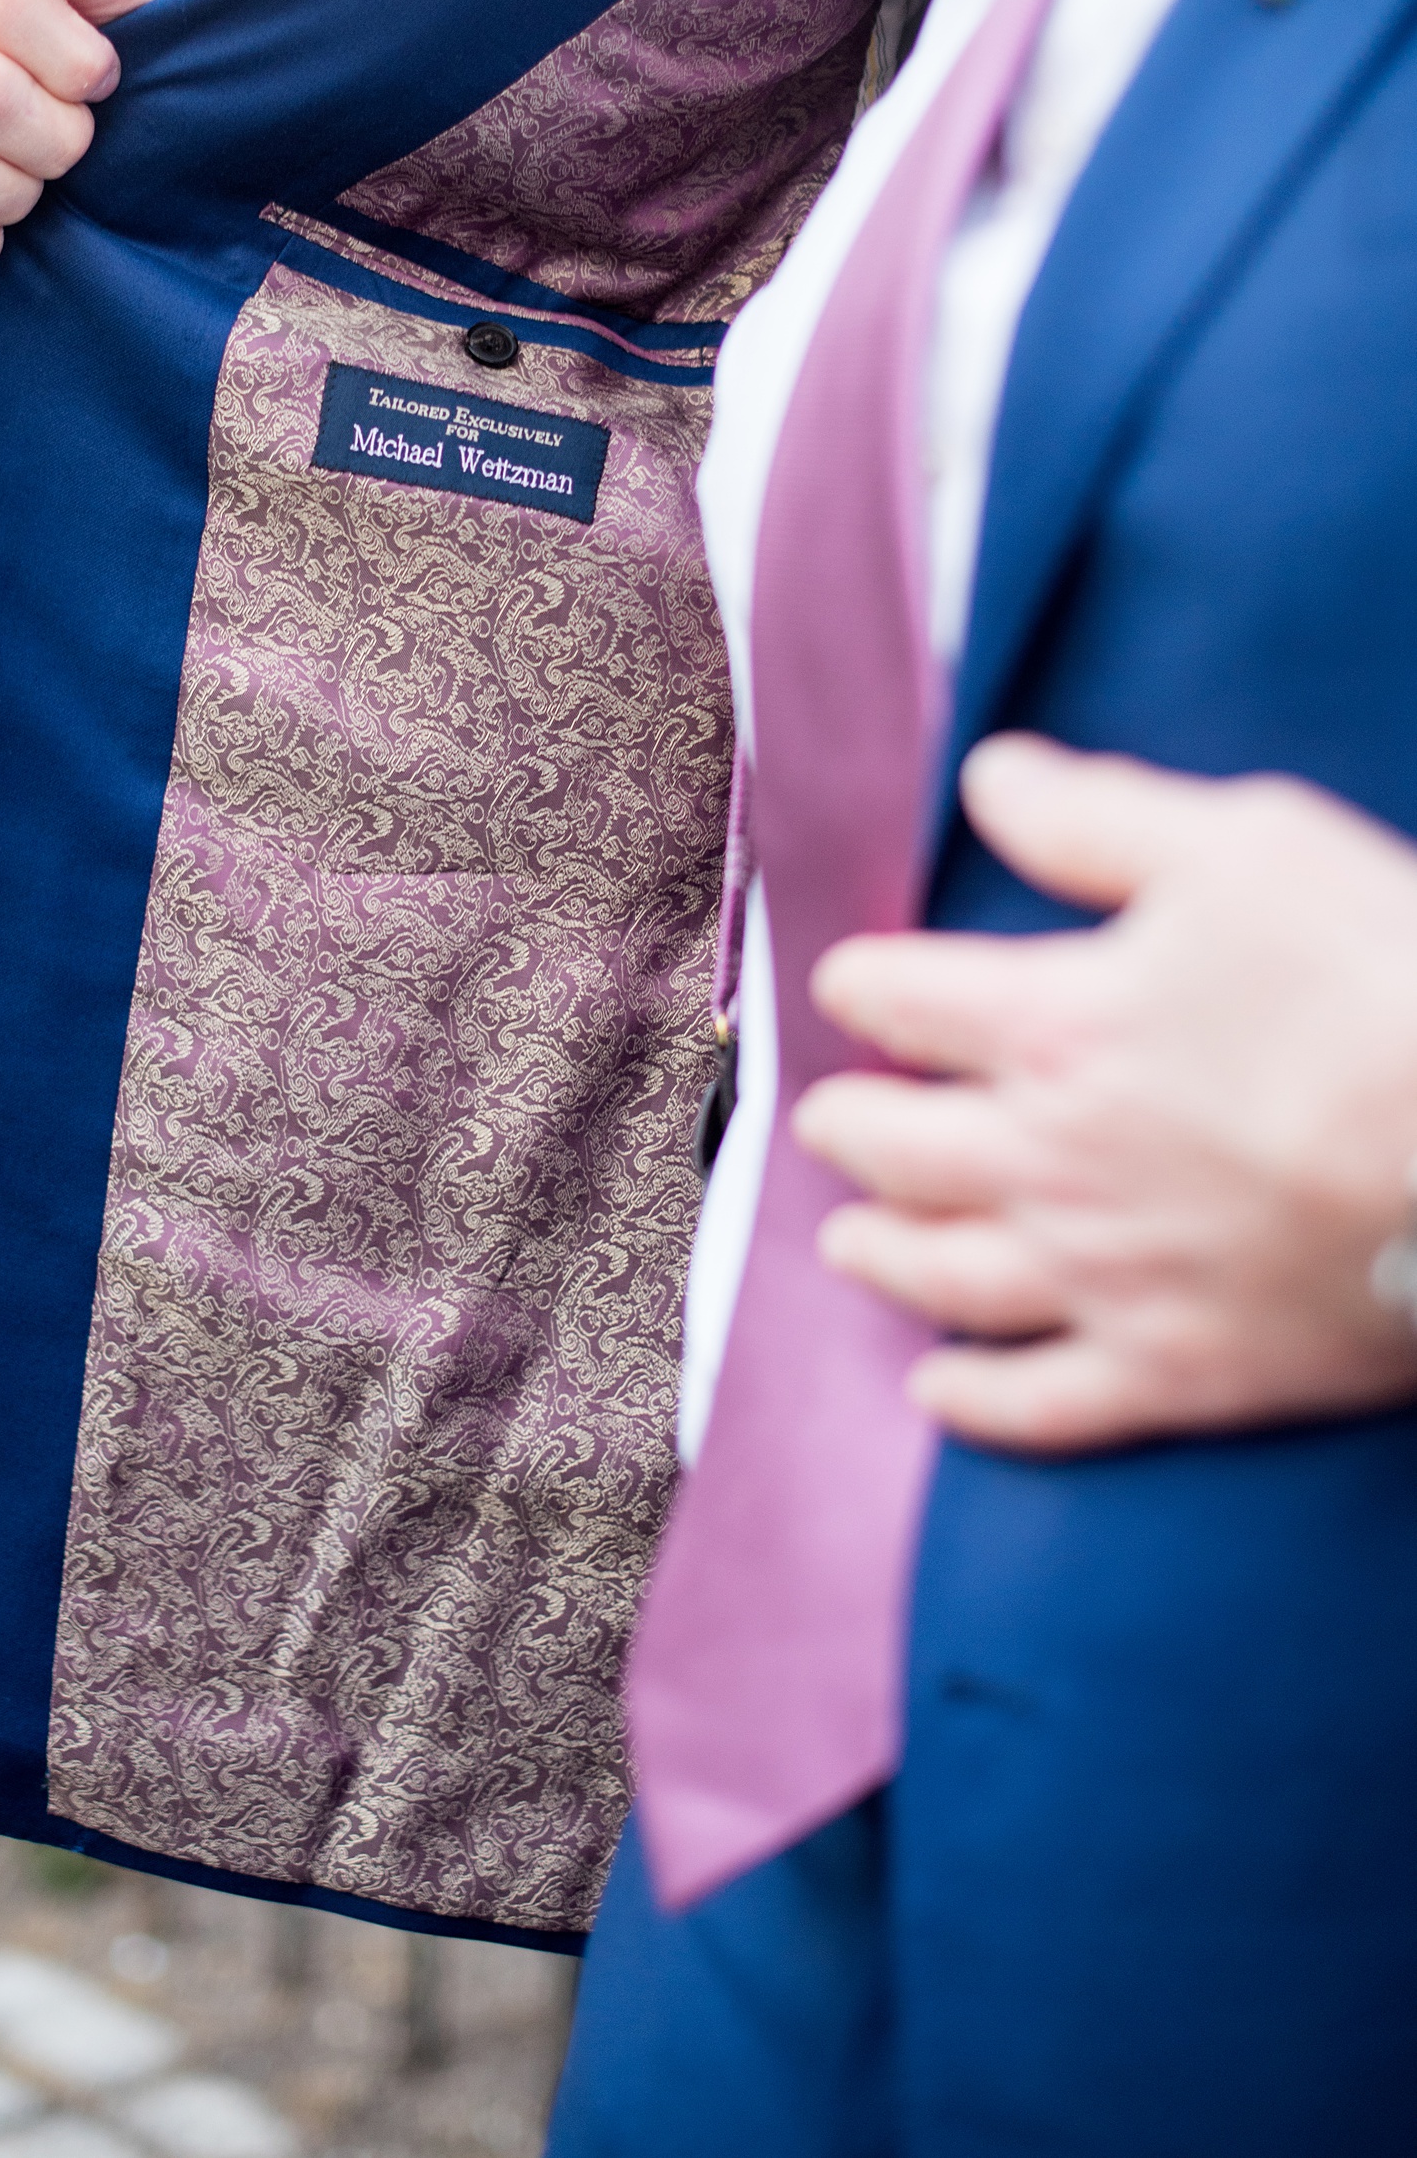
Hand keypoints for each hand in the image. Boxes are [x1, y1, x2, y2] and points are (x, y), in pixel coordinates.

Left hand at [793, 736, 1416, 1452]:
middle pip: (898, 1147)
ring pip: (946, 1274)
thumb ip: (1097, 819)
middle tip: (827, 1118)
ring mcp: (1109, 1279)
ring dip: (881, 1252)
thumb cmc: (1387, 984)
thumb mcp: (1246, 847)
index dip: (865, 985)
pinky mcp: (1179, 1374)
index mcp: (1054, 1028)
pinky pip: (1043, 1404)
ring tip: (846, 1239)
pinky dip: (975, 1402)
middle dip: (850, 1125)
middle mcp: (1050, 1161)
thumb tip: (988, 782)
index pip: (905, 1001)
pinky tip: (937, 1391)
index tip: (853, 985)